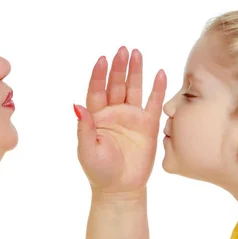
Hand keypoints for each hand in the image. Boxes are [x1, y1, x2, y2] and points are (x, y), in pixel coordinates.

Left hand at [75, 47, 166, 194]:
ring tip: (136, 53)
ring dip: (135, 71)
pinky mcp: (148, 125)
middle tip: (123, 50)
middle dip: (119, 67)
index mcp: (96, 116)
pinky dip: (157, 88)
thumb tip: (77, 106)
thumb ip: (84, 127)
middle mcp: (114, 112)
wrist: (121, 188)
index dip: (99, 75)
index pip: (97, 90)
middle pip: (116, 84)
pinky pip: (153, 103)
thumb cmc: (100, 171)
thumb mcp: (87, 150)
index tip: (102, 59)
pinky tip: (160, 72)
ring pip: (133, 88)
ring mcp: (131, 117)